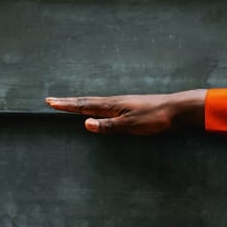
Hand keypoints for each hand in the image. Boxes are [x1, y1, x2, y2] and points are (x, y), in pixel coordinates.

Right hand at [45, 90, 206, 134]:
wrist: (176, 109)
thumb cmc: (155, 117)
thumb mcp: (130, 125)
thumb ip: (108, 125)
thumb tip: (85, 123)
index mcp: (111, 105)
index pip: (83, 105)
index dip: (66, 105)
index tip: (50, 102)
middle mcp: (114, 102)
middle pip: (86, 101)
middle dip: (68, 102)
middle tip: (51, 100)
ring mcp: (122, 103)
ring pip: (95, 102)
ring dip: (79, 103)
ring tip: (68, 103)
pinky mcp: (130, 107)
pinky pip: (105, 106)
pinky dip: (93, 106)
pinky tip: (96, 108)